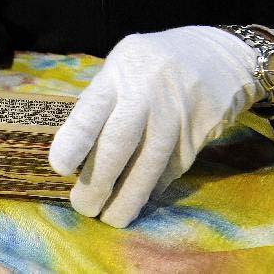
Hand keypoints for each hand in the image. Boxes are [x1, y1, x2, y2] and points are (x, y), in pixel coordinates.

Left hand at [49, 26, 264, 227]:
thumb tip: (73, 147)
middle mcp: (147, 92)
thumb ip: (100, 101)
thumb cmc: (149, 66)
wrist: (216, 56)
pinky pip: (172, 167)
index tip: (57, 166)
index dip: (75, 138)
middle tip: (83, 206)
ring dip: (129, 196)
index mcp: (119, 72)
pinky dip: (153, 187)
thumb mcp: (120, 66)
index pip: (92, 107)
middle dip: (99, 180)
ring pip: (150, 163)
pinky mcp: (200, 132)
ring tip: (110, 217)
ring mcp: (176, 113)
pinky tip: (138, 200)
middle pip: (121, 141)